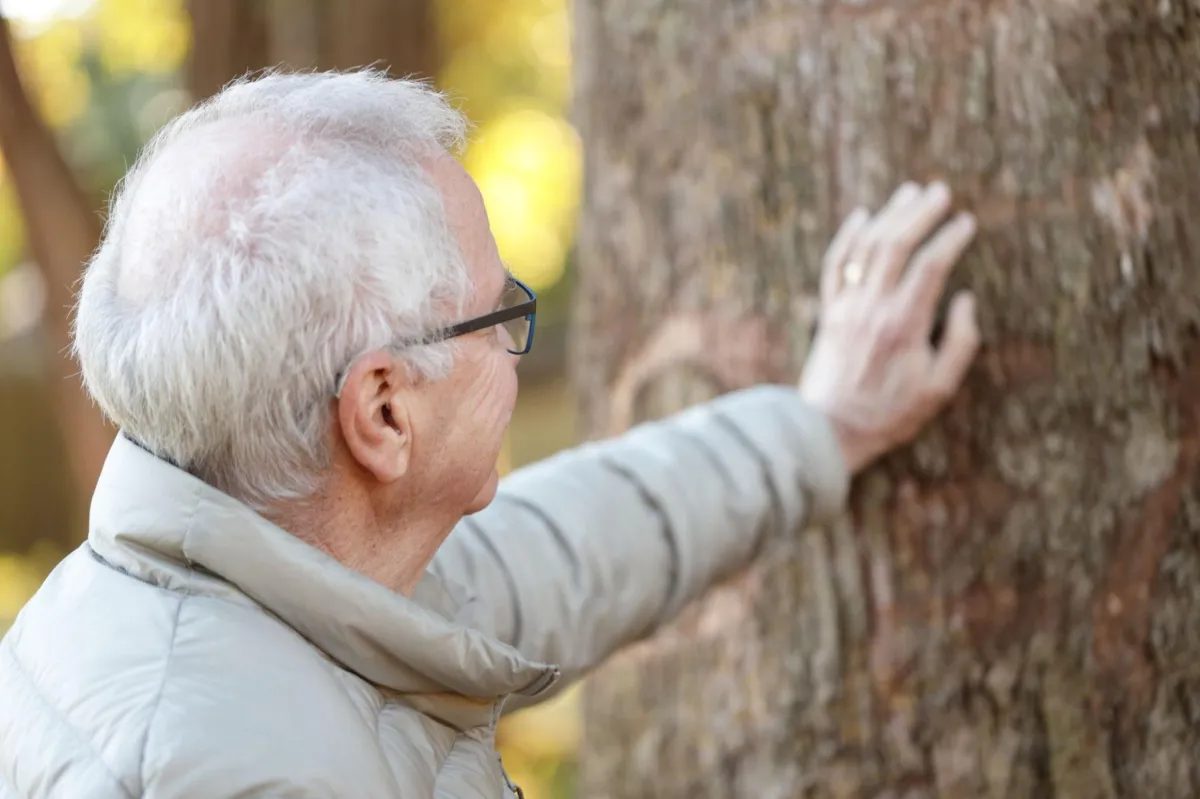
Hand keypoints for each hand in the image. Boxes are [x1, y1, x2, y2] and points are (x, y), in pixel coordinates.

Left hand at [799, 182, 980, 473]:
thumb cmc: (890, 414)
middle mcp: (872, 308)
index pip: (930, 265)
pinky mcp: (828, 313)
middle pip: (896, 245)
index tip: (967, 222)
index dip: (951, 238)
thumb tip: (964, 298)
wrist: (829, 430)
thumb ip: (959, 342)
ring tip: (909, 193)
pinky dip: (847, 237)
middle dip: (920, 213)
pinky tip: (862, 216)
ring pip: (866, 248)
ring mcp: (846, 307)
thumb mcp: (938, 388)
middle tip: (940, 191)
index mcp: (904, 325)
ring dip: (889, 216)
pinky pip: (835, 265)